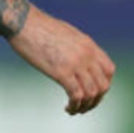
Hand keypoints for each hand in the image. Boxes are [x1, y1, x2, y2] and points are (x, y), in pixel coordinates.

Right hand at [12, 3, 114, 117]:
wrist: (24, 22)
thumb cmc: (41, 28)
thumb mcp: (67, 34)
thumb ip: (78, 47)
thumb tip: (80, 59)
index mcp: (88, 44)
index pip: (109, 70)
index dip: (104, 85)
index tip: (92, 92)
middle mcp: (86, 54)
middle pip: (103, 85)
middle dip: (96, 100)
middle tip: (84, 106)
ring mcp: (75, 63)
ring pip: (91, 93)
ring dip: (85, 106)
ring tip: (74, 110)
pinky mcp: (61, 72)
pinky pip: (76, 95)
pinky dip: (74, 106)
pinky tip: (67, 108)